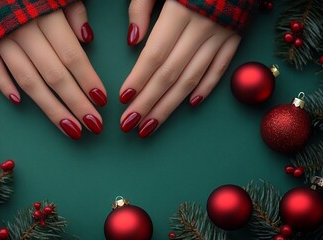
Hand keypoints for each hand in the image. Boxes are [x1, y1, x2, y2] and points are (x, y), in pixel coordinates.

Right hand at [0, 2, 105, 139]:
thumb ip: (74, 11)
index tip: (102, 101)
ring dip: (50, 107)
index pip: (72, 55)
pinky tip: (19, 103)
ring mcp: (1, 40)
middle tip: (94, 126)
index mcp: (47, 17)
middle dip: (76, 103)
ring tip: (69, 128)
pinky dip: (4, 85)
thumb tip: (87, 38)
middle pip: (54, 75)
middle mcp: (24, 32)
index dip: (88, 79)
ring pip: (28, 80)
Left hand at [121, 0, 240, 137]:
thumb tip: (132, 41)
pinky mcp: (235, 38)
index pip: (154, 55)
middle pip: (170, 74)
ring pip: (192, 78)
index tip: (123, 100)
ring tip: (151, 125)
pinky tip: (191, 105)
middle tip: (130, 125)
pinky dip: (207, 87)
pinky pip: (221, 69)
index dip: (138, 79)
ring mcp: (221, 36)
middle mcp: (200, 29)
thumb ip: (140, 8)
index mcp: (178, 13)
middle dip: (148, 102)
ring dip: (170, 105)